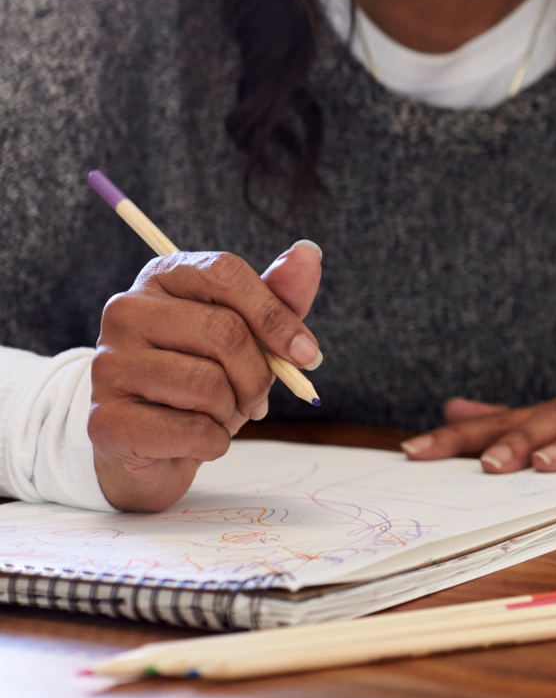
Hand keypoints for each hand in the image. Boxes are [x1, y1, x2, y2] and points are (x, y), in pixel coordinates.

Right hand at [90, 242, 323, 511]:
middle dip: (259, 375)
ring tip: (219, 414)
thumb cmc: (205, 377)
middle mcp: (127, 311)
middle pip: (224, 331)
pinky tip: (199, 439)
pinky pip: (190, 430)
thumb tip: (308, 252)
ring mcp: (109, 363)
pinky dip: (213, 442)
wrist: (151, 445)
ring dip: (232, 411)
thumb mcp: (250, 334)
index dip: (276, 315)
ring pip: (208, 385)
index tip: (306, 355)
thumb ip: (280, 296)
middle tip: (258, 397)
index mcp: (163, 276)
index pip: (225, 273)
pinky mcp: (105, 419)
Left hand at [400, 395, 555, 473]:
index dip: (456, 438)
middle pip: (544, 422)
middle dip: (514, 441)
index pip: (496, 425)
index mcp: (551, 418)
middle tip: (488, 466)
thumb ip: (504, 424)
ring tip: (544, 465)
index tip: (414, 453)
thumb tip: (451, 407)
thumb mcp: (550, 436)